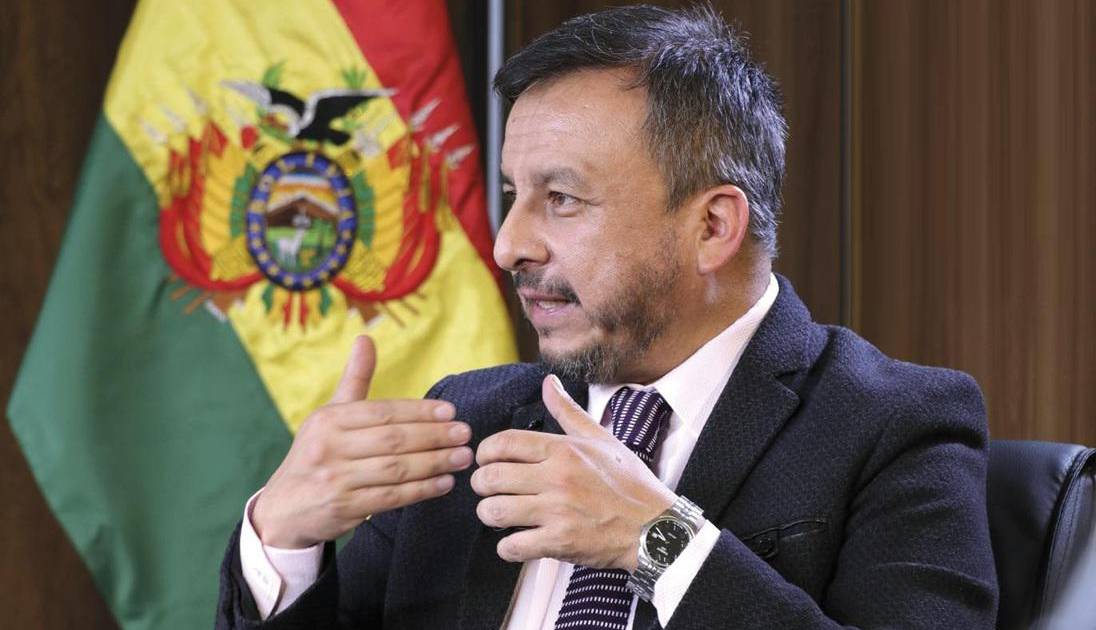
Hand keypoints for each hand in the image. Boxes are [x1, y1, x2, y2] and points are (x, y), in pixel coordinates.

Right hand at [251, 336, 472, 548]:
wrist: (284, 509)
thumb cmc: (317, 454)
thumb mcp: (329, 415)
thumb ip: (354, 379)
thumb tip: (366, 337)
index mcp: (329, 420)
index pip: (382, 412)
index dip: (419, 412)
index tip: (451, 412)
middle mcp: (329, 448)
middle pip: (392, 440)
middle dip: (434, 436)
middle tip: (465, 434)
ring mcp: (336, 480)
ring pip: (395, 469)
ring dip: (434, 463)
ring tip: (463, 457)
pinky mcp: (344, 508)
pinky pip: (391, 498)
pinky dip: (421, 490)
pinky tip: (444, 483)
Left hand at [471, 375, 676, 570]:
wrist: (656, 529)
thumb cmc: (630, 484)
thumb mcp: (601, 439)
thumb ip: (568, 412)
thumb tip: (549, 382)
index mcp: (564, 450)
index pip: (504, 442)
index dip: (484, 452)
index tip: (486, 461)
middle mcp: (557, 477)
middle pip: (491, 476)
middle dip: (481, 484)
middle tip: (489, 489)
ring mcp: (558, 511)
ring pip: (494, 510)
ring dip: (489, 514)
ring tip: (499, 514)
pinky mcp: (560, 542)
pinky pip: (512, 545)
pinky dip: (507, 547)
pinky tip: (516, 541)